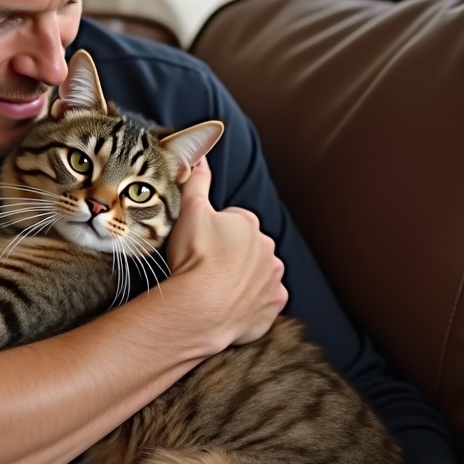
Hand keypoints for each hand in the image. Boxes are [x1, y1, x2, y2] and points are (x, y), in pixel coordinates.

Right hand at [166, 157, 287, 349]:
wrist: (202, 307)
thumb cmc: (195, 257)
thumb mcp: (190, 210)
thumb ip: (197, 181)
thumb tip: (200, 156)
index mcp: (248, 224)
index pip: (233, 221)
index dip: (213, 231)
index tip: (199, 243)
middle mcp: (268, 249)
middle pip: (247, 247)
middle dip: (231, 254)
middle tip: (204, 265)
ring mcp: (273, 279)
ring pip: (258, 274)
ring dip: (242, 278)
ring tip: (215, 287)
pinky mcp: (273, 306)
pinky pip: (263, 301)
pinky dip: (249, 302)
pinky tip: (229, 304)